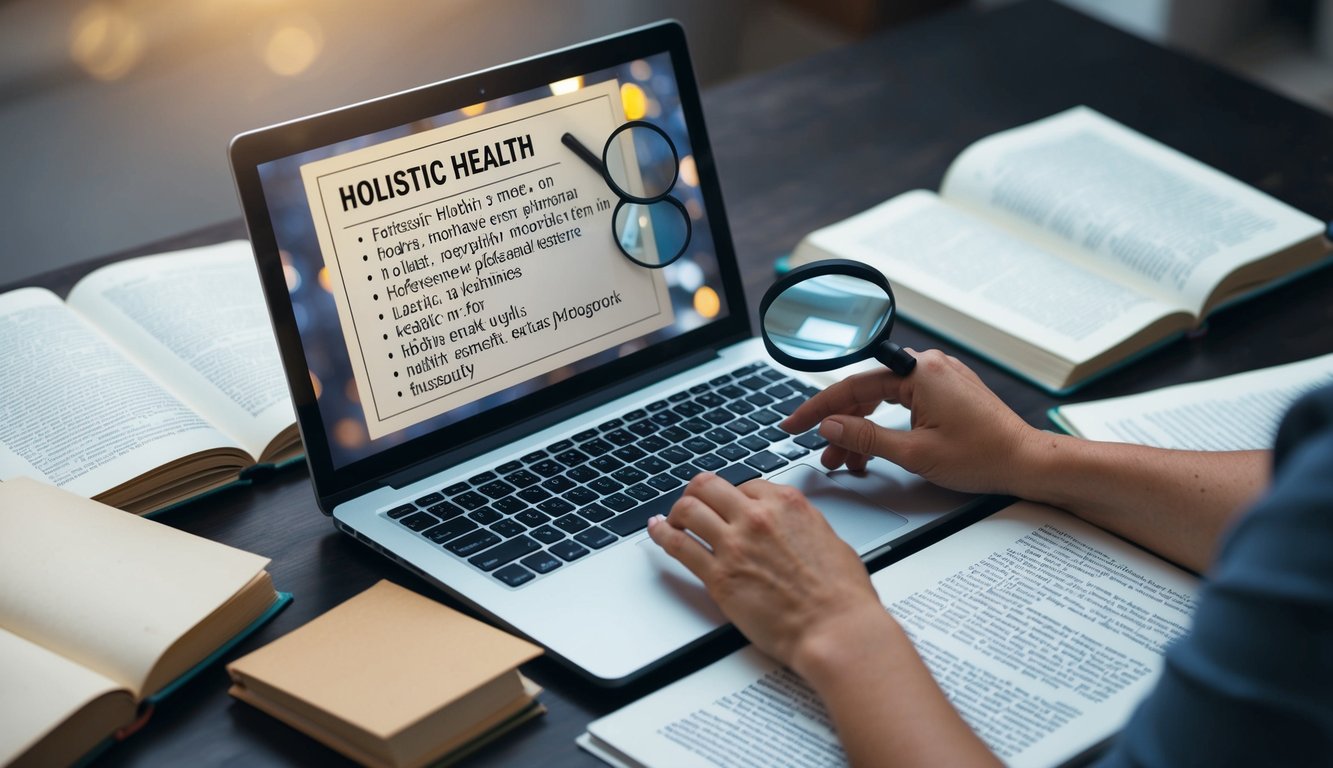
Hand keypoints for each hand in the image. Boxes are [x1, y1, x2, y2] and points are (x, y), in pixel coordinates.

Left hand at [647, 473, 891, 670]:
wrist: (836, 629)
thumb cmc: (841, 594)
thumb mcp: (828, 537)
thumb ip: (800, 523)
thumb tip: (789, 524)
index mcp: (787, 504)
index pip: (744, 484)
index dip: (732, 495)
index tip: (726, 504)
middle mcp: (757, 517)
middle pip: (708, 486)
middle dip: (696, 492)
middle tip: (692, 502)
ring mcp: (735, 545)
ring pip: (687, 509)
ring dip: (676, 512)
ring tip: (673, 520)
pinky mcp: (718, 576)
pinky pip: (678, 545)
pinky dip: (660, 534)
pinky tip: (656, 530)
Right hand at [781, 349, 1037, 494]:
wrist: (1027, 463)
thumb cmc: (984, 455)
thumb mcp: (915, 452)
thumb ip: (866, 437)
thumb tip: (831, 427)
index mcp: (919, 371)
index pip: (853, 386)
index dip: (818, 409)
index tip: (795, 424)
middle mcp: (928, 366)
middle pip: (866, 392)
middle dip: (840, 425)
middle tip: (818, 448)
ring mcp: (938, 378)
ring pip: (882, 400)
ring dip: (861, 429)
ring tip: (845, 461)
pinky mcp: (945, 392)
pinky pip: (902, 403)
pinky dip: (884, 426)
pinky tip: (873, 450)